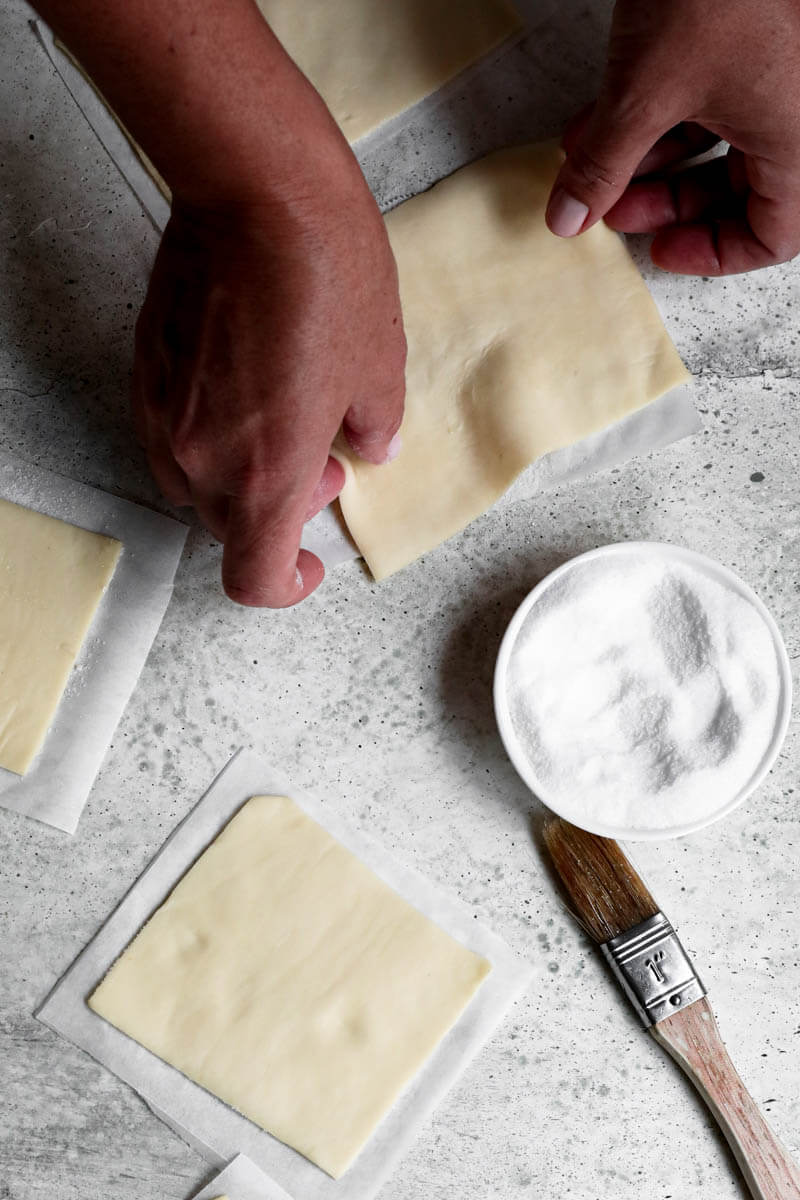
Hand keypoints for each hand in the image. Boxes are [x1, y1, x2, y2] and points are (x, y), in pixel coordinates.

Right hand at [133, 187, 405, 606]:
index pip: (255, 578)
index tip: (309, 564)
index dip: (286, 585)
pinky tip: (244, 390)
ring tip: (284, 422)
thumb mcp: (379, 364)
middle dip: (278, 514)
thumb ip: (374, 426)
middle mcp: (204, 457)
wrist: (256, 190)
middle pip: (229, 528)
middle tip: (323, 466)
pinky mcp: (146, 370)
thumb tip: (371, 448)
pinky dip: (208, 438)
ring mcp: (164, 414)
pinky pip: (170, 435)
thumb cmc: (325, 274)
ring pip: (195, 484)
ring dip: (239, 477)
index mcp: (267, 473)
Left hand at [545, 0, 799, 274]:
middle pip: (739, 190)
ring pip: (720, 142)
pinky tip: (600, 117)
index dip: (713, 253)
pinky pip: (713, 95)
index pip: (775, 234)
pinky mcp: (753, 39)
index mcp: (799, 142)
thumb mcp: (645, 91)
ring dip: (648, 156)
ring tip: (586, 156)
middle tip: (606, 204)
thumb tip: (567, 218)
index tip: (658, 248)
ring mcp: (778, 74)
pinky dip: (659, 112)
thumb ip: (605, 164)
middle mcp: (797, 113)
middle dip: (663, 198)